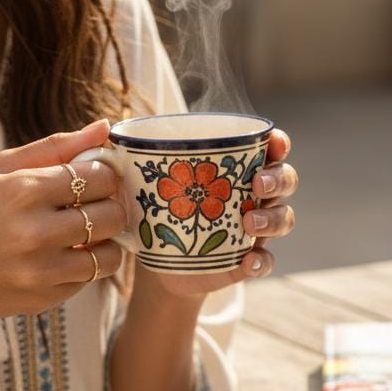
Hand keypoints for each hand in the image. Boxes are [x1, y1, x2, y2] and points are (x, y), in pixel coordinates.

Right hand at [0, 119, 127, 323]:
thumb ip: (56, 146)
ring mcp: (42, 270)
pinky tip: (65, 255)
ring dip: (105, 240)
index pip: (100, 176)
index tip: (94, 178)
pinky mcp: (45, 299)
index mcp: (25, 190)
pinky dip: (86, 265)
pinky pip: (91, 278)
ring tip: (86, 233)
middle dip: (109, 206)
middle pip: (112, 214)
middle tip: (93, 205)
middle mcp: (36, 231)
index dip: (104, 175)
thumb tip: (105, 126)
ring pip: (111, 252)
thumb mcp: (0, 169)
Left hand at [134, 128, 296, 298]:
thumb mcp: (140, 180)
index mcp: (236, 165)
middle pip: (285, 179)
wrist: (156, 257)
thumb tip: (106, 129)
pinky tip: (248, 262)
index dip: (279, 143)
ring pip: (283, 217)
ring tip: (248, 224)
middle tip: (256, 185)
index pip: (270, 147)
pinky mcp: (246, 260)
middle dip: (278, 178)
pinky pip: (267, 260)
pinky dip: (262, 261)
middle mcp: (254, 193)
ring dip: (273, 218)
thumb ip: (128, 155)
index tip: (273, 142)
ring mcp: (254, 228)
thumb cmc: (154, 204)